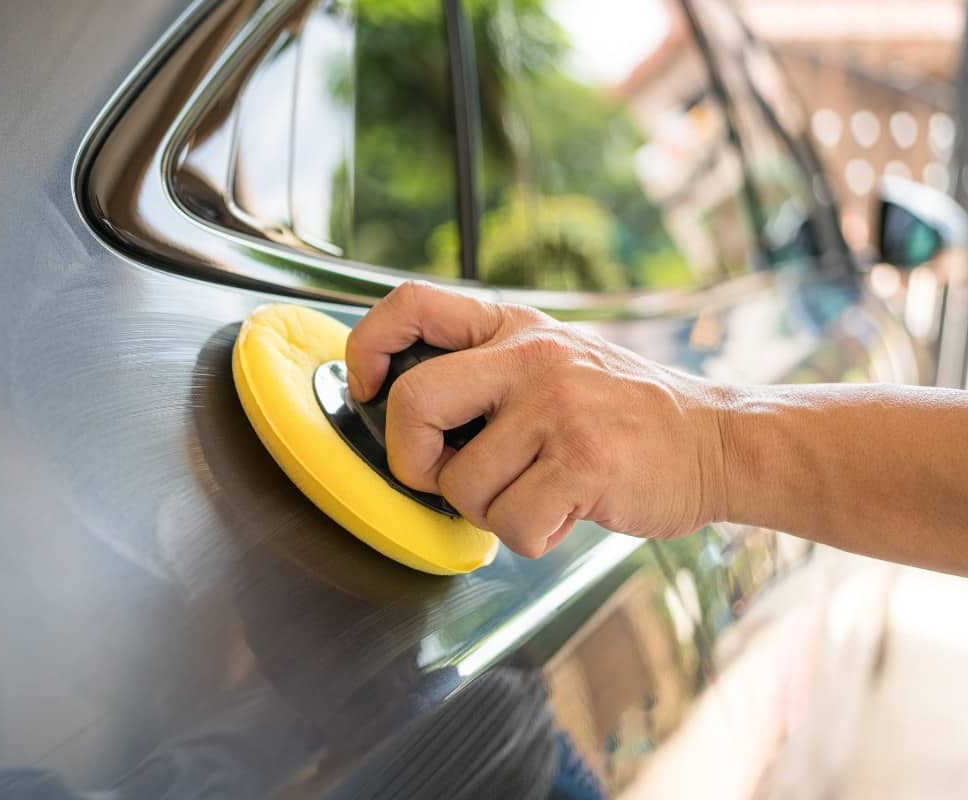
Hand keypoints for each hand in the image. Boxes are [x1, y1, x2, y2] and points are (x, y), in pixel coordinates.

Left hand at [345, 281, 730, 557]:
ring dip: (488, 512)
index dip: (367, 345)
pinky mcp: (583, 461)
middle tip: (441, 476)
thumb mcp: (558, 360)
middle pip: (412, 401)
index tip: (365, 386)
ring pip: (461, 485)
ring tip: (535, 495)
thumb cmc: (626, 414)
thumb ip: (491, 371)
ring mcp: (557, 406)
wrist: (721, 441)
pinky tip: (565, 514)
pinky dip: (530, 537)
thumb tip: (405, 414)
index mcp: (514, 326)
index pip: (412, 303)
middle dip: (410, 458)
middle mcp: (531, 356)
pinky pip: (510, 525)